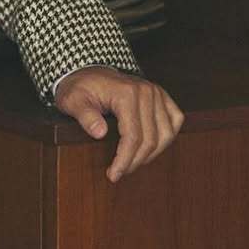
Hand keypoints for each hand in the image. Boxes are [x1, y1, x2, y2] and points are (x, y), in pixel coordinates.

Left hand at [53, 67, 184, 182]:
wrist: (87, 73)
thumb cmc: (79, 88)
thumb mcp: (72, 101)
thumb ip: (85, 116)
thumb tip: (100, 133)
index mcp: (126, 93)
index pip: (132, 136)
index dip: (124, 160)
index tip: (113, 175)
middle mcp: (146, 91)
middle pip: (150, 139)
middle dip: (135, 161)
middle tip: (119, 172)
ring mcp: (157, 93)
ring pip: (166, 134)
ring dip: (152, 154)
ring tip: (132, 163)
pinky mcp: (162, 96)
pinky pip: (175, 120)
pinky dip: (167, 137)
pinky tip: (152, 147)